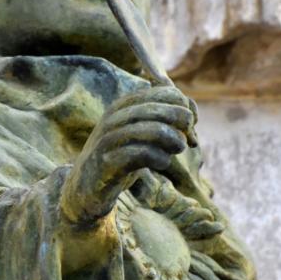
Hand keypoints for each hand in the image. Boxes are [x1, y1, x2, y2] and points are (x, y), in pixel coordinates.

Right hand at [60, 85, 194, 228]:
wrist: (86, 187)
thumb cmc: (121, 158)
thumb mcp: (142, 135)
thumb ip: (167, 122)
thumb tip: (194, 117)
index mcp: (124, 105)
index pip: (165, 92)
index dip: (185, 107)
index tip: (190, 126)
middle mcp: (115, 117)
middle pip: (161, 109)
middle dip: (182, 123)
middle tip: (186, 140)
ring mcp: (109, 139)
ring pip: (155, 130)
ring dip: (174, 142)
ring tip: (176, 150)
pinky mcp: (108, 162)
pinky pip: (144, 155)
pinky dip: (161, 159)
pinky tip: (161, 163)